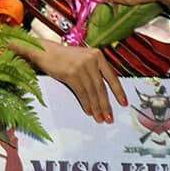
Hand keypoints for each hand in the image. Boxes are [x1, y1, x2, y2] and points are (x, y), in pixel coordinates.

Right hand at [11, 40, 125, 123]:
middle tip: (109, 117)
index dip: (118, 92)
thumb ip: (95, 70)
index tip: (123, 103)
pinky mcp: (71, 74)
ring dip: (96, 107)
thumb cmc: (65, 57)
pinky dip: (86, 103)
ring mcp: (81, 66)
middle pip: (101, 87)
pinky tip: (89, 111)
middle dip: (106, 105)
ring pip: (92, 92)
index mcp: (98, 55)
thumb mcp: (84, 59)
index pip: (112, 77)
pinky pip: (81, 92)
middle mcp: (91, 60)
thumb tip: (104, 93)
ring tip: (100, 118)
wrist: (46, 52)